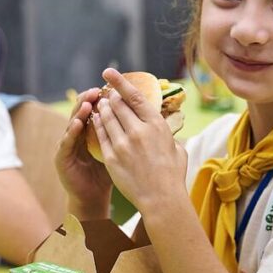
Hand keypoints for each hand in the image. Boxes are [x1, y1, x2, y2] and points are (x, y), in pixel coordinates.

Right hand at [55, 87, 113, 218]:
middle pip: (81, 112)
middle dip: (88, 100)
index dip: (101, 99)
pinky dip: (71, 132)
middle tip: (96, 90)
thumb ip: (126, 133)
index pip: (95, 110)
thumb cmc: (110, 174)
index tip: (111, 88)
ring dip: (79, 113)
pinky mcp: (61, 158)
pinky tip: (77, 124)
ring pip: (72, 124)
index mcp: (91, 131)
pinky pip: (66, 142)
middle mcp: (77, 135)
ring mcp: (67, 145)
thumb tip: (146, 116)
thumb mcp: (120, 149)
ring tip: (87, 103)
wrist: (94, 197)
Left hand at [90, 68, 187, 211]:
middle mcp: (138, 131)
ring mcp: (123, 144)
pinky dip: (97, 124)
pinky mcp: (111, 156)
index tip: (109, 73)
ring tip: (99, 104)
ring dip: (101, 108)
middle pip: (117, 105)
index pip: (135, 96)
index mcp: (156, 125)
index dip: (120, 82)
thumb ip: (167, 134)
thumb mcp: (177, 148)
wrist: (161, 199)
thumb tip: (164, 127)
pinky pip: (100, 135)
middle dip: (110, 96)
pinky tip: (95, 120)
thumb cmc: (172, 175)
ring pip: (106, 118)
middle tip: (107, 92)